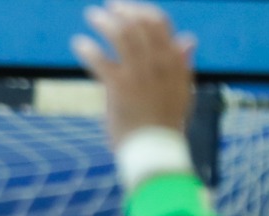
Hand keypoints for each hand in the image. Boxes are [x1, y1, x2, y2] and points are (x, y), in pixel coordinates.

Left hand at [72, 1, 196, 146]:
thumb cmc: (166, 123)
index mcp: (175, 59)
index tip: (127, 8)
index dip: (142, 11)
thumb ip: (182, 63)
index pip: (159, 22)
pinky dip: (88, 48)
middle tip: (106, 7)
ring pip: (121, 34)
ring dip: (103, 22)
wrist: (155, 149)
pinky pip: (100, 59)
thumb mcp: (181, 90)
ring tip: (91, 16)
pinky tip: (78, 43)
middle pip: (139, 23)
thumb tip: (189, 38)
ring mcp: (139, 73)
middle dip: (121, 10)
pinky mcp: (119, 86)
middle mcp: (159, 61)